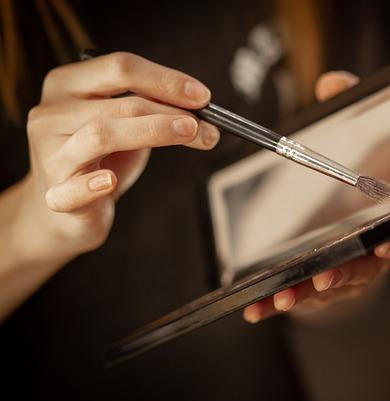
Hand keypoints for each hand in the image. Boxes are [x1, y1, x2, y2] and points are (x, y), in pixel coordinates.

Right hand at [15, 52, 218, 261]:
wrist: (68, 212)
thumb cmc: (101, 161)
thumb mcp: (128, 127)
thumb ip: (153, 110)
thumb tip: (201, 107)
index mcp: (68, 85)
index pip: (120, 67)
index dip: (166, 80)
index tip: (203, 97)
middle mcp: (52, 113)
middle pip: (120, 103)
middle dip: (172, 112)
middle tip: (207, 126)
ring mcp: (50, 154)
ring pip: (102, 135)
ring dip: (153, 132)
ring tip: (189, 136)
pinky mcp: (54, 195)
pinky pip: (72, 188)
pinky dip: (92, 185)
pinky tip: (110, 182)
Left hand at [243, 71, 389, 322]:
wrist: (358, 207)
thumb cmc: (363, 171)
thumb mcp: (357, 134)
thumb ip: (349, 108)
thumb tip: (331, 83)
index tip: (388, 243)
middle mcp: (377, 248)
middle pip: (367, 267)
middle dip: (345, 273)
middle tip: (322, 277)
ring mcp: (353, 269)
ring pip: (334, 287)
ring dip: (307, 294)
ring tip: (279, 298)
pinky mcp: (327, 283)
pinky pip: (307, 297)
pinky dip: (281, 302)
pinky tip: (256, 309)